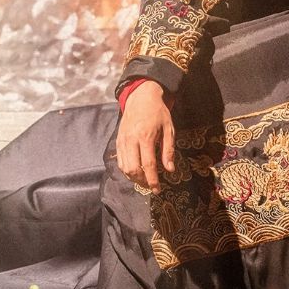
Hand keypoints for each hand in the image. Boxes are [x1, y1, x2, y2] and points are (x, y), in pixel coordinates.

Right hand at [116, 80, 174, 194]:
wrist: (141, 98)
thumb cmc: (158, 113)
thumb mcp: (169, 129)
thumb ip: (168, 150)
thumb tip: (170, 169)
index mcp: (146, 137)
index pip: (148, 165)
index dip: (153, 180)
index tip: (158, 189)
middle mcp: (131, 140)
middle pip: (133, 169)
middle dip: (142, 181)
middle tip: (151, 186)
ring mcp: (122, 141)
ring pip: (124, 167)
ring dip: (134, 178)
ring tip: (144, 181)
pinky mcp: (118, 141)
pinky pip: (120, 161)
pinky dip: (126, 170)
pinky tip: (135, 172)